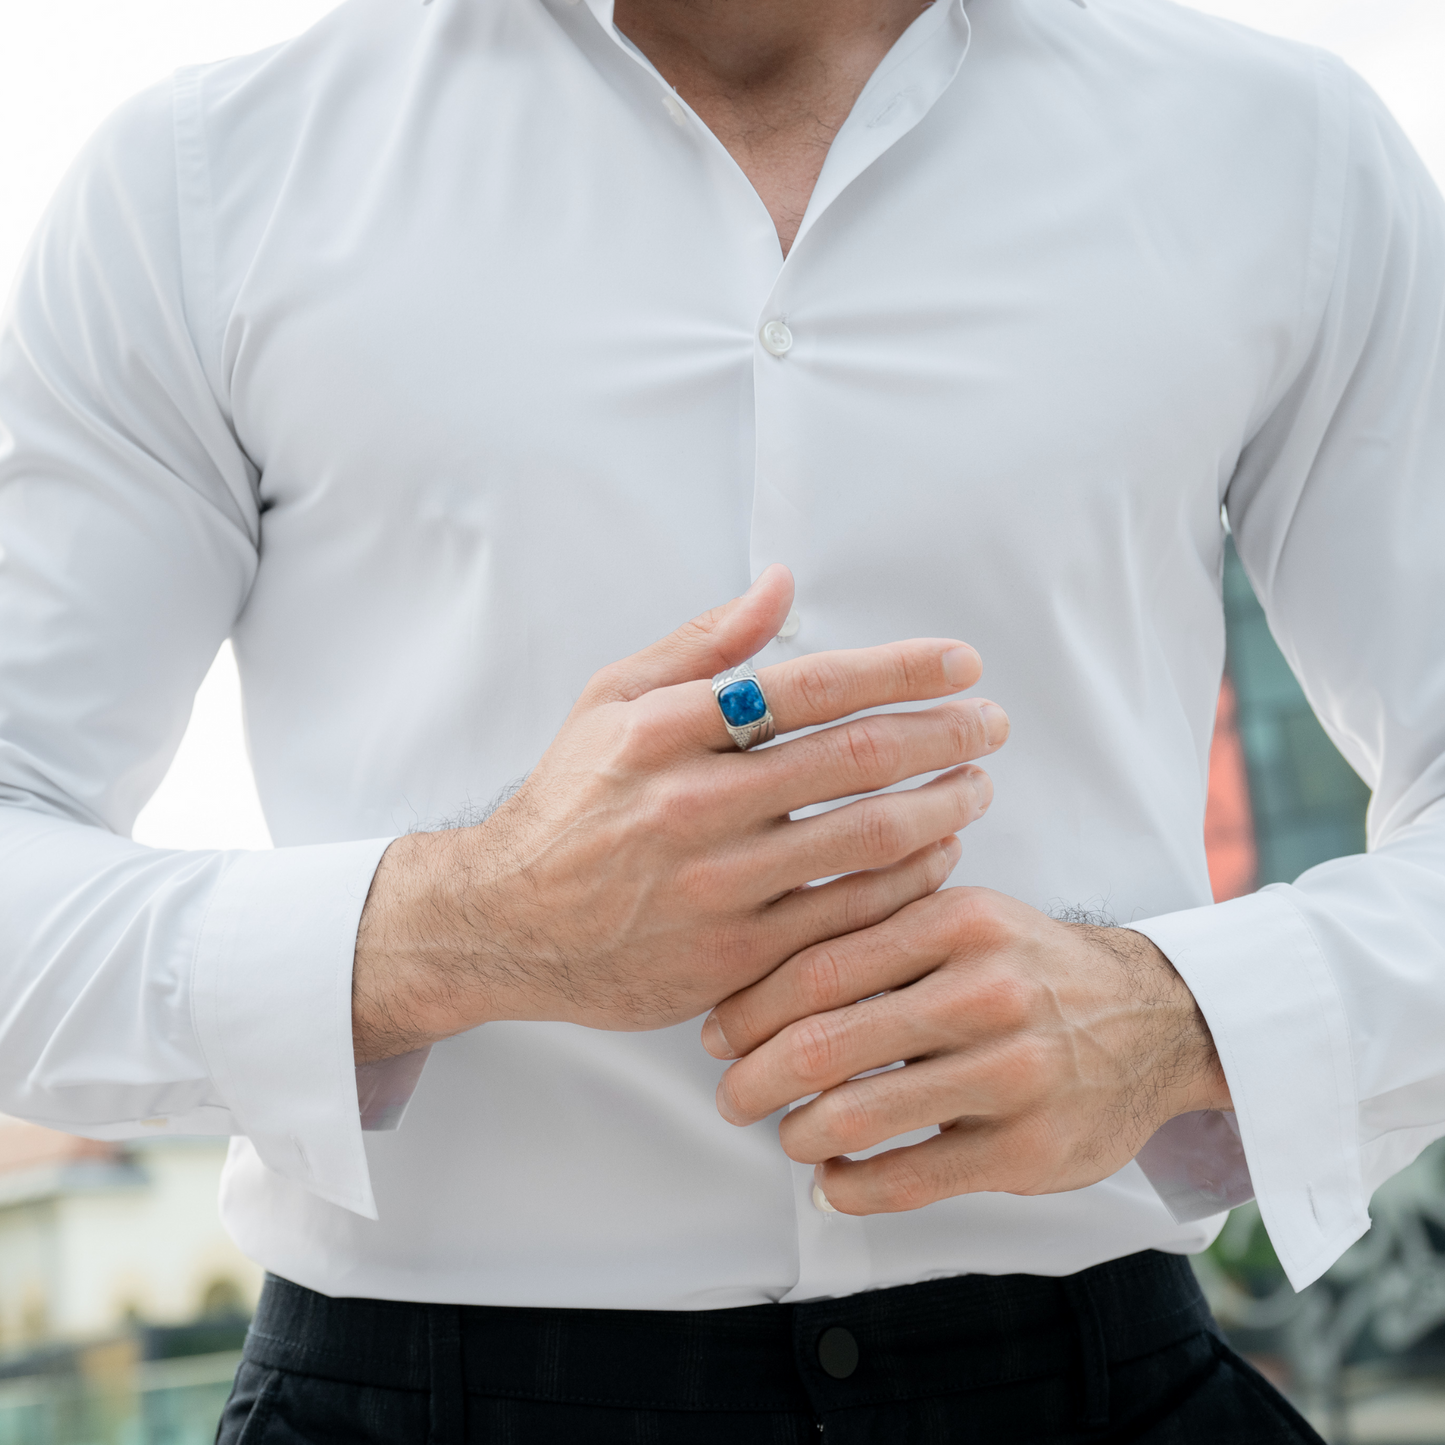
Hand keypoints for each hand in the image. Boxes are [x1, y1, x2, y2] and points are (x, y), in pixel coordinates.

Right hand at [353, 566, 1008, 1060]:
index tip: (962, 662)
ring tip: (976, 787)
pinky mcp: (732, 958)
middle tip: (993, 725)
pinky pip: (848, 917)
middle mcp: (692, 804)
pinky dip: (907, 882)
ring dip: (943, 808)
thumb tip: (781, 583)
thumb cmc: (568, 802)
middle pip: (857, 758)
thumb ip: (702, 644)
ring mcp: (715, 887)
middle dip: (946, 734)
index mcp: (665, 729)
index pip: (813, 684)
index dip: (903, 668)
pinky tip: (936, 857)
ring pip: (867, 841)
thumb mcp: (611, 700)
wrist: (505, 923)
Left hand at [704, 888, 1230, 1213]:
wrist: (1158, 1018)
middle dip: (755, 1077)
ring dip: (798, 1134)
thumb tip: (752, 975)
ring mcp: (1013, 1073)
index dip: (748, 1009)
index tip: (715, 1033)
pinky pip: (908, 1179)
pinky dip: (848, 1187)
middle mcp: (986, 990)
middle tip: (730, 1096)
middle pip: (826, 1042)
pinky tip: (831, 1180)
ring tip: (786, 1134)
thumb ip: (873, 930)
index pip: (817, 966)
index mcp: (954, 920)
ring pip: (859, 1116)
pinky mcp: (1030, 1149)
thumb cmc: (1026, 965)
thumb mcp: (961, 916)